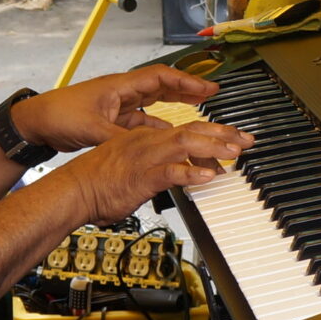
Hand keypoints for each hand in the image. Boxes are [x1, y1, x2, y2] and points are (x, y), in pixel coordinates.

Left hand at [11, 66, 219, 151]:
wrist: (36, 122)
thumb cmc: (59, 115)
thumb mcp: (93, 129)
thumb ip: (120, 139)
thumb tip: (143, 149)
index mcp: (120, 86)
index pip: (160, 77)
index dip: (186, 82)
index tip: (207, 87)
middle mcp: (122, 92)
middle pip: (162, 86)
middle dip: (187, 90)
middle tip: (211, 94)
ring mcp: (118, 105)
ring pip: (154, 103)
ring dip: (175, 107)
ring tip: (197, 114)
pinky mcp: (112, 119)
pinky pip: (142, 120)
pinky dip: (157, 125)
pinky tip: (167, 135)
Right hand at [52, 121, 251, 224]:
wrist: (74, 190)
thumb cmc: (98, 183)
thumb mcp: (130, 167)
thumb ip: (154, 167)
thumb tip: (172, 175)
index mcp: (145, 137)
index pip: (186, 128)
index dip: (213, 132)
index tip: (232, 138)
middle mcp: (148, 141)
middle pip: (193, 130)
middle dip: (223, 134)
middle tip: (246, 141)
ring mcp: (145, 157)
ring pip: (186, 144)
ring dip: (214, 148)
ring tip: (234, 154)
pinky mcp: (141, 176)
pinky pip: (172, 171)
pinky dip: (192, 173)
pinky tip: (208, 177)